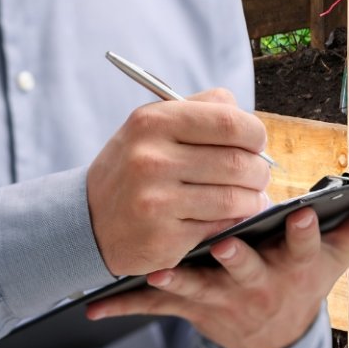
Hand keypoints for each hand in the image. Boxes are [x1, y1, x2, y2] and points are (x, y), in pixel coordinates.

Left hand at [84, 200, 348, 347]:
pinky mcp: (189, 308)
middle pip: (247, 268)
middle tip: (226, 242)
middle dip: (238, 257)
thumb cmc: (302, 280)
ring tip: (155, 271)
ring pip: (197, 289)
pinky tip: (95, 304)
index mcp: (293, 265)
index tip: (302, 211)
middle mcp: (257, 283)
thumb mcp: (337, 256)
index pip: (302, 245)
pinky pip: (155, 308)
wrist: (269, 339)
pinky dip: (125, 305)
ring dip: (177, 281)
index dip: (302, 231)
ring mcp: (221, 299)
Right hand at [86, 88, 270, 276]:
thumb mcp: (154, 127)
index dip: (255, 134)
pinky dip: (234, 221)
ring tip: (250, 198)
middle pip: (238, 163)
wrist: (89, 221)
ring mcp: (155, 200)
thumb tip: (245, 116)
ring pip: (235, 198)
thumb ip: (201, 110)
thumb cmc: (137, 168)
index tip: (256, 144)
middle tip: (258, 177)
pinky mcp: (163, 237)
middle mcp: (151, 158)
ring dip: (253, 200)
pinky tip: (229, 217)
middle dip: (259, 172)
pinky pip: (220, 226)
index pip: (230, 122)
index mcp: (153, 122)